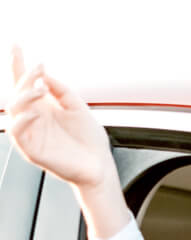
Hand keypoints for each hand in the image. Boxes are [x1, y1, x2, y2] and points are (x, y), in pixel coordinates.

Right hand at [7, 47, 114, 189]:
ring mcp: (32, 133)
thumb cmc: (91, 140)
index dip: (19, 64)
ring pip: (13, 109)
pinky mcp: (32, 150)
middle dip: (23, 76)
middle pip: (16, 92)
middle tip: (38, 68)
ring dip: (24, 96)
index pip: (25, 82)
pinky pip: (17, 133)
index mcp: (43, 107)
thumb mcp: (78, 107)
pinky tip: (34, 112)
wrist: (100, 166)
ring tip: (40, 89)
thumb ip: (61, 90)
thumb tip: (43, 74)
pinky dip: (22, 121)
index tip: (16, 45)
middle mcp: (34, 118)